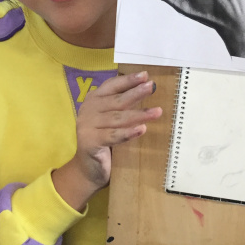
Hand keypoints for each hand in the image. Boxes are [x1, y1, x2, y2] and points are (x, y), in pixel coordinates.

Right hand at [52, 72, 160, 211]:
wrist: (88, 169)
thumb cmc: (105, 141)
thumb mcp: (112, 120)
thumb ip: (122, 106)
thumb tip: (146, 89)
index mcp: (93, 100)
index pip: (112, 86)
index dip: (128, 80)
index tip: (145, 75)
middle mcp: (88, 110)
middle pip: (116, 100)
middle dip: (136, 93)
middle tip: (152, 87)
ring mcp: (87, 126)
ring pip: (117, 118)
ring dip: (138, 114)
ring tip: (157, 112)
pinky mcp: (90, 142)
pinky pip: (113, 136)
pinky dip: (128, 133)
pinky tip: (141, 129)